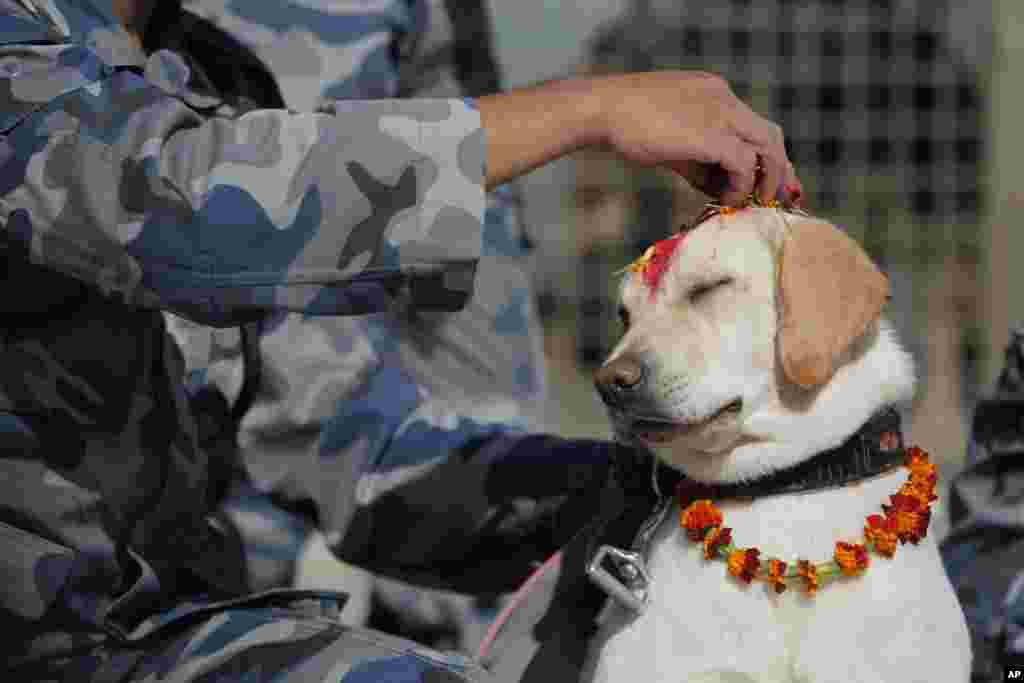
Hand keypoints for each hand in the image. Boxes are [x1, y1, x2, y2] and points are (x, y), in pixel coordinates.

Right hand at [593, 71, 800, 204]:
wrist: (603, 109)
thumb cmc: (626, 124)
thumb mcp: (671, 141)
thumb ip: (698, 161)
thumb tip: (720, 188)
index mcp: (716, 95)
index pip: (754, 127)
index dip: (764, 159)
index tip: (763, 186)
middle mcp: (725, 100)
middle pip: (771, 135)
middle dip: (777, 171)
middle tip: (770, 200)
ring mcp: (721, 113)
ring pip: (768, 146)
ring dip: (765, 180)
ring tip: (751, 203)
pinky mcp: (711, 134)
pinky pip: (745, 163)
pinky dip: (742, 185)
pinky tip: (727, 200)